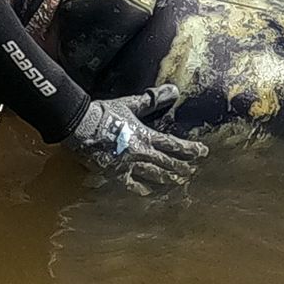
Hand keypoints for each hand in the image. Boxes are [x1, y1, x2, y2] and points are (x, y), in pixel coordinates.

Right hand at [65, 91, 205, 193]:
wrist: (81, 126)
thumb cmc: (104, 113)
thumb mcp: (130, 104)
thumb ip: (152, 100)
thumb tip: (173, 91)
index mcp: (145, 135)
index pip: (173, 144)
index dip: (189, 149)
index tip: (202, 152)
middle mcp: (141, 152)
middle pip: (166, 162)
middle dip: (181, 166)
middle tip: (193, 171)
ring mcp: (129, 165)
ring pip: (154, 175)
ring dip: (168, 178)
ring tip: (179, 181)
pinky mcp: (115, 174)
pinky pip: (132, 185)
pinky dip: (142, 189)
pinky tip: (149, 193)